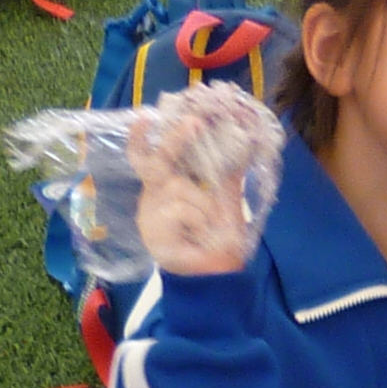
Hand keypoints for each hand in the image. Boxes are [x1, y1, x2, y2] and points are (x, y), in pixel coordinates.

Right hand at [124, 107, 254, 276]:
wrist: (218, 271)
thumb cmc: (217, 234)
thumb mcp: (226, 197)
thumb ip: (228, 172)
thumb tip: (244, 142)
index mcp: (166, 185)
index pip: (147, 157)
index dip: (142, 138)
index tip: (145, 117)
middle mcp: (153, 195)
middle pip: (156, 161)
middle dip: (175, 139)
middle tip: (194, 122)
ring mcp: (149, 213)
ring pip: (177, 186)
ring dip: (203, 202)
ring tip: (210, 222)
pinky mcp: (152, 230)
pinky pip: (179, 209)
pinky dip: (197, 218)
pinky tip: (199, 232)